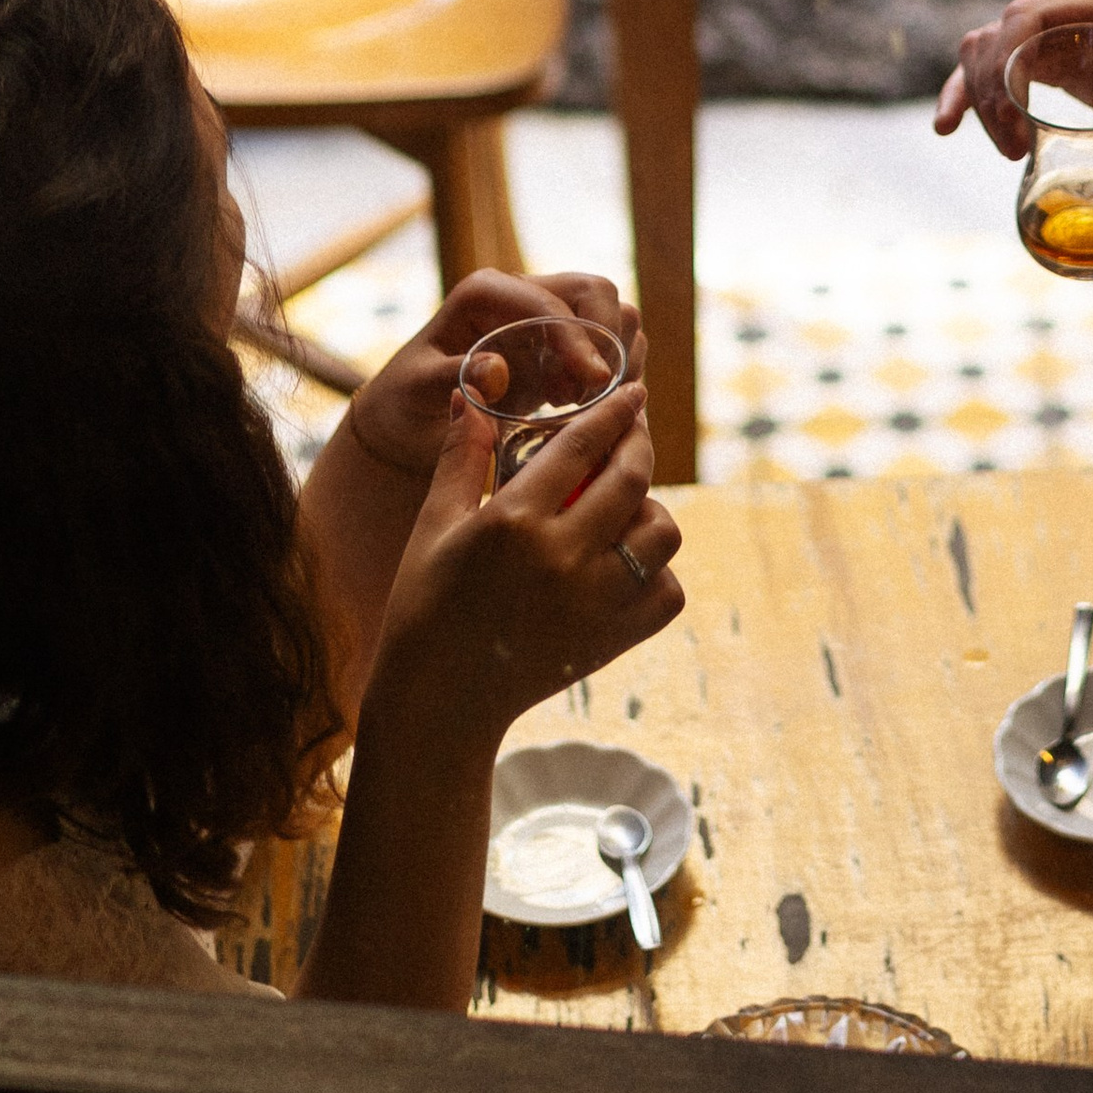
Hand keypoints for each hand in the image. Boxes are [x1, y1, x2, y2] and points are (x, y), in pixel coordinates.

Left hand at [345, 266, 642, 486]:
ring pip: (613, 314)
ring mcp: (547, 319)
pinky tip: (587, 407)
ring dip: (618, 356)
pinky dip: (617, 373)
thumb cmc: (406, 403)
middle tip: (598, 394)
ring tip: (589, 402)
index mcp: (486, 293)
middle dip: (608, 339)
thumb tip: (497, 366)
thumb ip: (453, 376)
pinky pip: (613, 346)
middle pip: (596, 291)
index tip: (597, 382)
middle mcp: (522, 295)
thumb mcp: (418, 390)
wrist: (409, 424)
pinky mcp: (562, 348)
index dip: (579, 340)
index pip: (551, 303)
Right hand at [369, 376, 682, 749]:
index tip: (633, 390)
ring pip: (662, 533)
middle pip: (631, 479)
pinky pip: (666, 591)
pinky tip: (622, 564)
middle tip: (632, 432)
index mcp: (512, 523)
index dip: (614, 411)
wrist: (439, 702)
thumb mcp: (435, 525)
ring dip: (647, 511)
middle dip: (637, 445)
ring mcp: (595, 603)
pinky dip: (655, 573)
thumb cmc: (426, 605)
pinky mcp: (613, 640)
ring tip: (617, 510)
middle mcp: (561, 559)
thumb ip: (460, 457)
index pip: (581, 446)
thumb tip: (471, 394)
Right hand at [934, 0, 1092, 311]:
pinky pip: (994, 66)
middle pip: (1001, 35)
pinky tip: (948, 127)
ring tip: (1008, 152)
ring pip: (988, 48)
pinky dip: (968, 92)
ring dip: (977, 95)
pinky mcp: (1051, 55)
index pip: (1032, 14)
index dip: (1006, 60)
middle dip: (993, 92)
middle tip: (1015, 151)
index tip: (1013, 121)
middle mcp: (1074, 8)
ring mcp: (1058, 30)